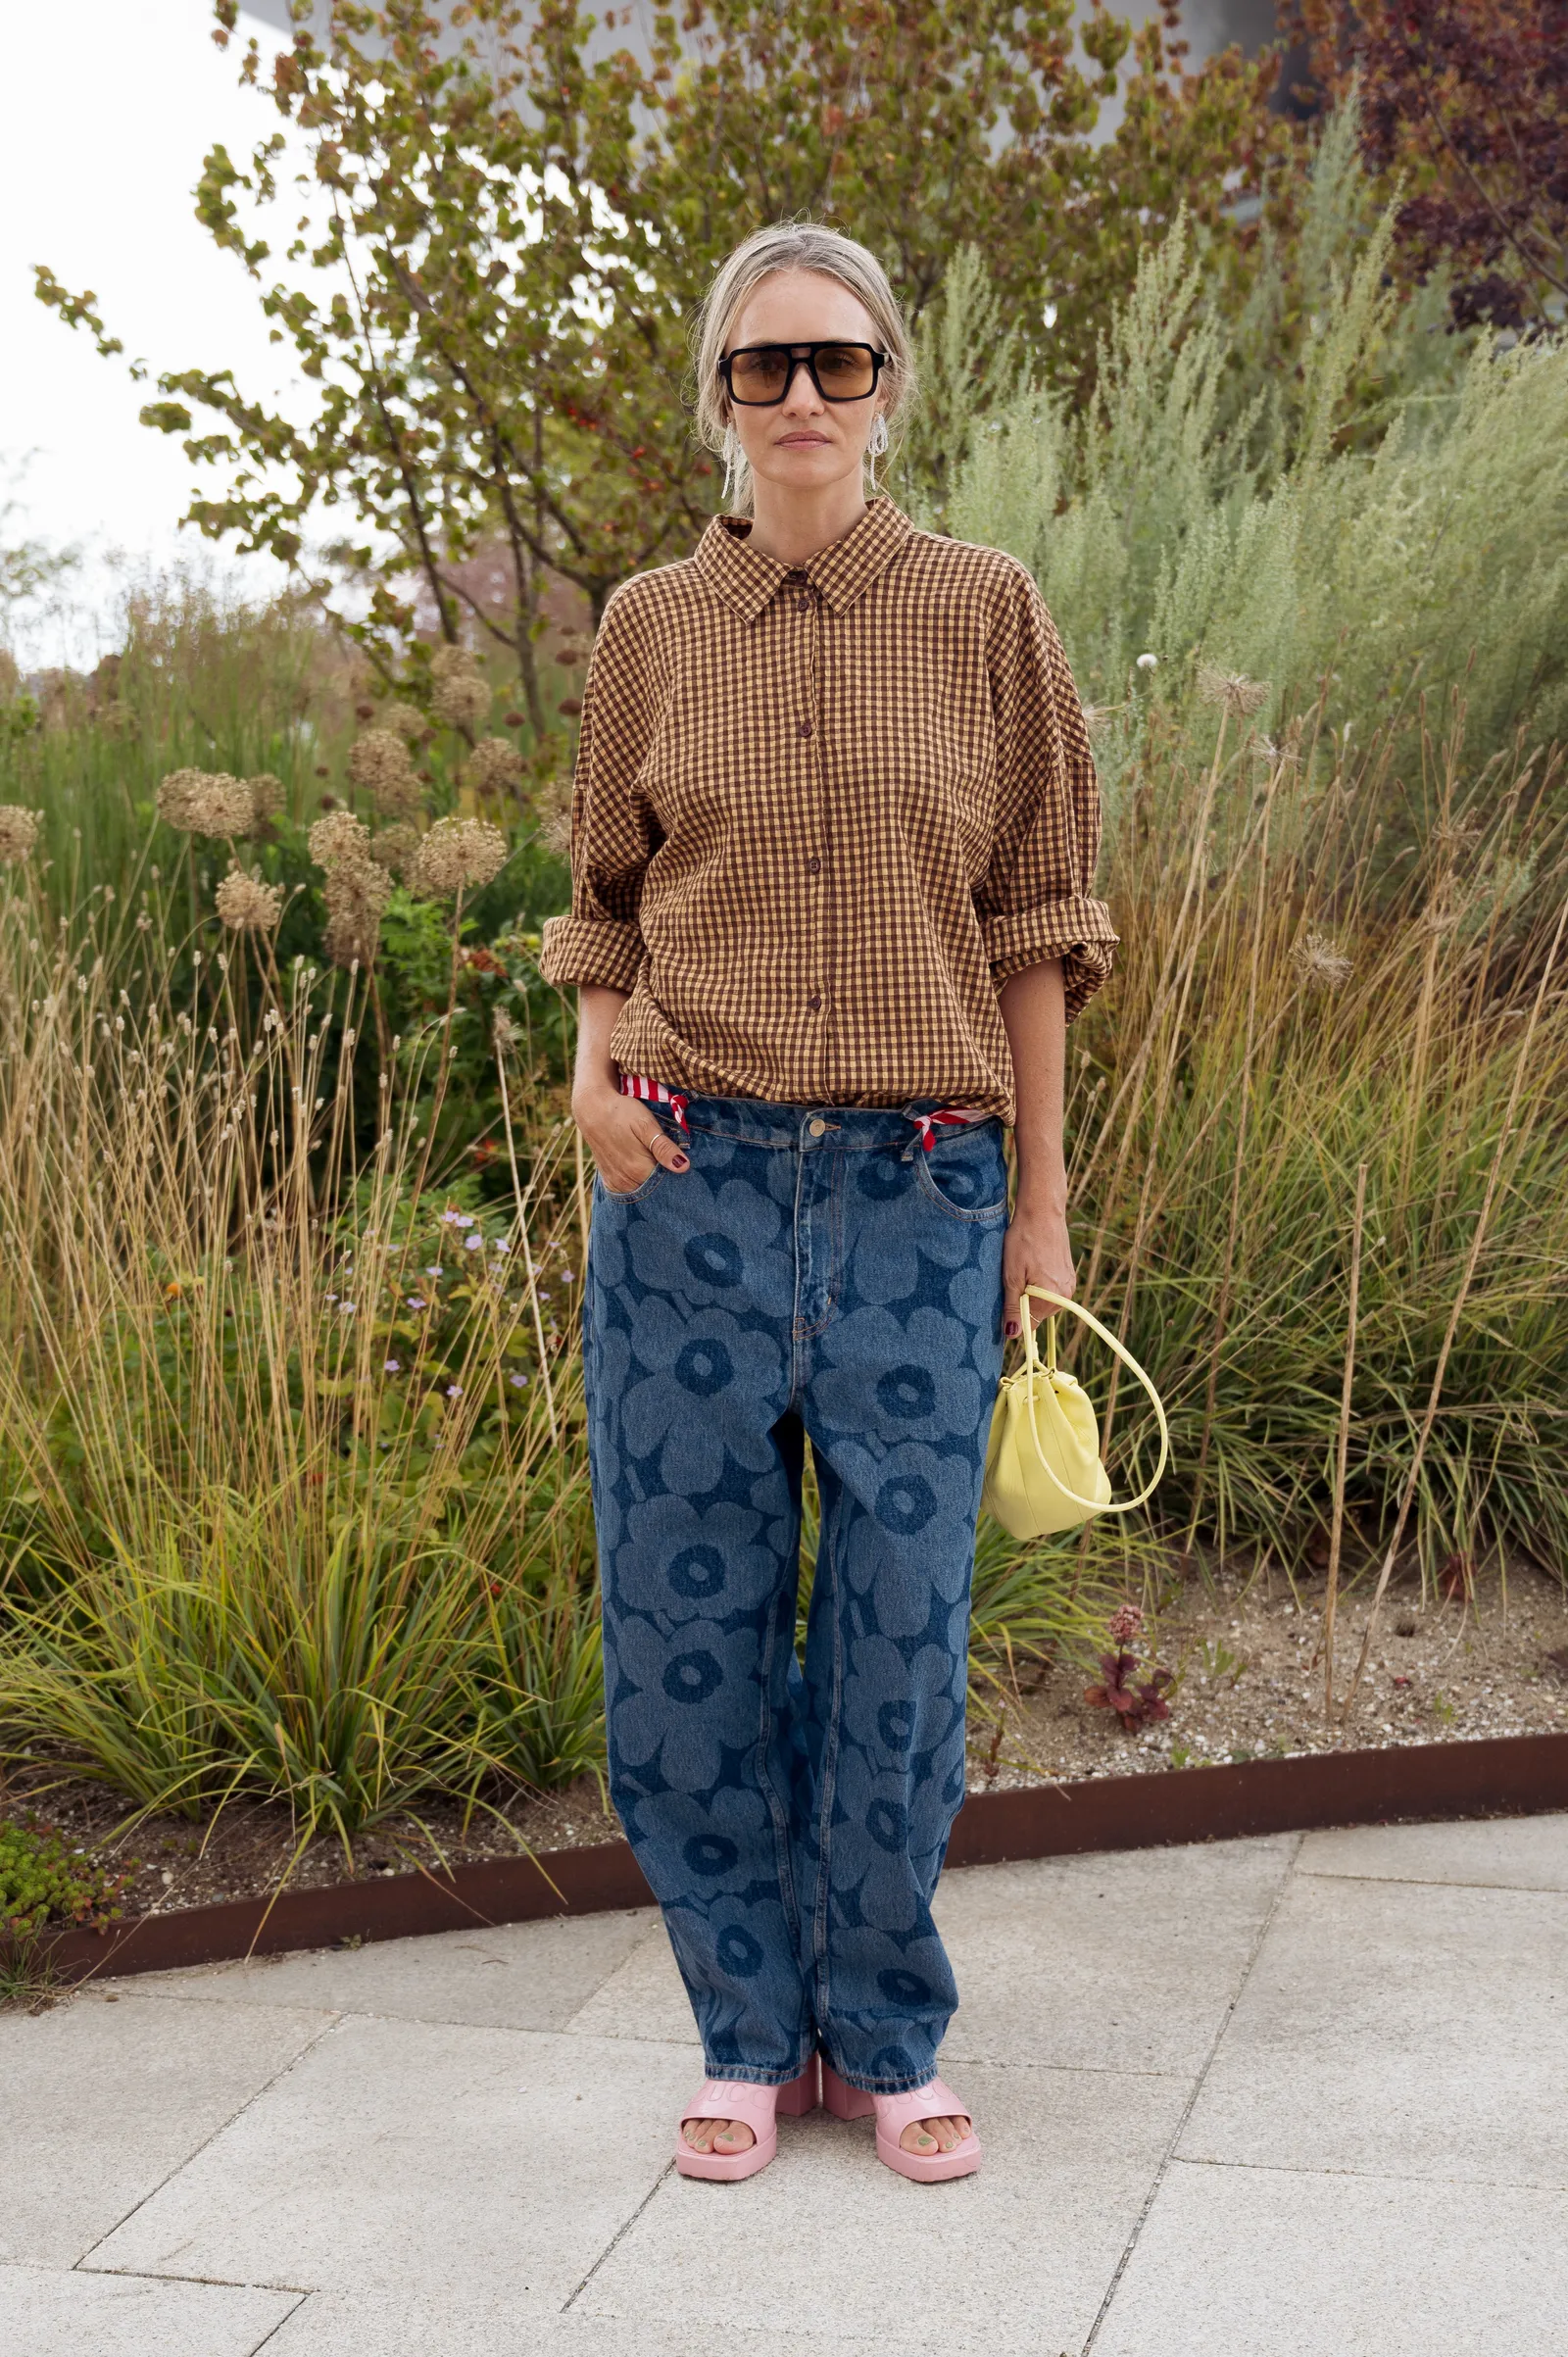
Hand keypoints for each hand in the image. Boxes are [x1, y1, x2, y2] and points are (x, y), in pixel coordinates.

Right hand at [572, 1077, 689, 1194]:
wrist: (592, 1109)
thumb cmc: (622, 1112)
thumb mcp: (646, 1124)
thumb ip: (663, 1147)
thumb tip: (683, 1167)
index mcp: (638, 1169)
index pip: (668, 1183)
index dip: (676, 1173)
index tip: (680, 1160)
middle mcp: (626, 1181)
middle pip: (655, 1188)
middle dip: (665, 1178)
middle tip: (666, 1156)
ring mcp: (616, 1183)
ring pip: (643, 1189)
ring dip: (651, 1179)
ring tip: (652, 1158)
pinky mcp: (610, 1181)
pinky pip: (630, 1189)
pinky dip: (638, 1182)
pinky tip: (641, 1167)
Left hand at [1001, 1189, 1075, 1338]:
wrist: (1042, 1212)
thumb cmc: (1023, 1241)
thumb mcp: (1011, 1276)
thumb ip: (1013, 1306)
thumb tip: (1012, 1334)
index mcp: (1052, 1297)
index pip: (1030, 1323)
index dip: (1014, 1316)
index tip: (1005, 1298)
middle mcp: (1066, 1294)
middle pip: (1037, 1313)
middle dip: (1023, 1302)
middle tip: (1013, 1277)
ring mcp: (1069, 1284)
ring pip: (1043, 1301)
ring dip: (1031, 1292)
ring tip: (1023, 1268)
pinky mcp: (1069, 1274)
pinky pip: (1051, 1289)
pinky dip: (1039, 1283)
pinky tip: (1032, 1265)